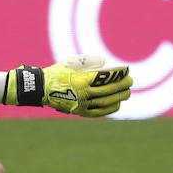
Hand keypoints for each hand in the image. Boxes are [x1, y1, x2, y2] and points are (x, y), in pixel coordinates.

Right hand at [2, 55, 132, 116]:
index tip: (126, 71)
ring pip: (105, 102)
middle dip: (121, 86)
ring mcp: (82, 104)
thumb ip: (88, 61)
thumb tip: (104, 62)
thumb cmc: (57, 72)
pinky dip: (109, 108)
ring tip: (126, 92)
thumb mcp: (70, 62)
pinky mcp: (80, 111)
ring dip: (118, 97)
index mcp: (81, 80)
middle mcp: (83, 94)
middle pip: (107, 91)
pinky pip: (99, 111)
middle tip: (130, 82)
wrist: (42, 89)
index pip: (104, 77)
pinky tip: (117, 103)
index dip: (117, 74)